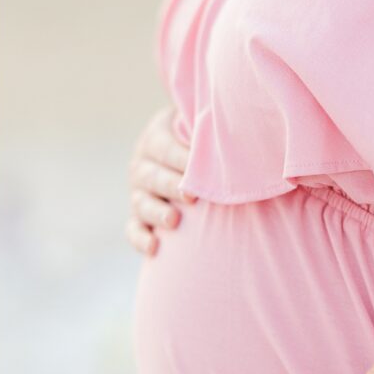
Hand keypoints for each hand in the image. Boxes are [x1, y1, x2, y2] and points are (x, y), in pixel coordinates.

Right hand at [126, 104, 196, 255]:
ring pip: (141, 204)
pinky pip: (133, 230)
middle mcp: (142, 165)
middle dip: (171, 186)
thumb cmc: (202, 139)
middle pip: (151, 176)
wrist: (186, 158)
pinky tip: (153, 248)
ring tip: (173, 221)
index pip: (164, 147)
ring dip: (156, 212)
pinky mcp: (137, 217)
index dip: (181, 159)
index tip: (200, 169)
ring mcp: (138, 192)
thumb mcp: (200, 126)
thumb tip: (239, 126)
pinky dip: (140, 238)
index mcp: (155, 138)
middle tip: (191, 197)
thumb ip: (210, 127)